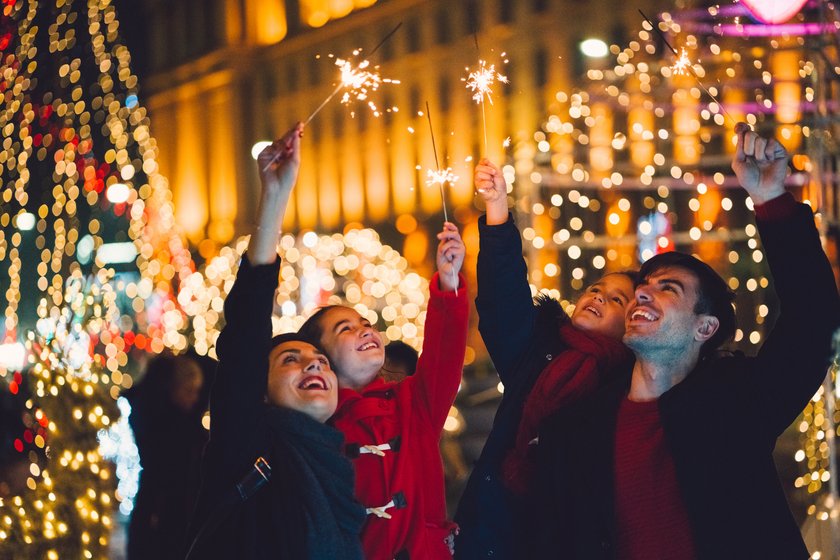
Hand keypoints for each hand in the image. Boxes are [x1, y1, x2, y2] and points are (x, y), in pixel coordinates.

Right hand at [250, 123, 303, 264]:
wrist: (277, 188)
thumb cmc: (288, 178)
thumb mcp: (295, 160)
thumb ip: (295, 146)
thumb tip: (297, 133)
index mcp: (288, 155)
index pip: (291, 141)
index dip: (295, 133)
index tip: (300, 124)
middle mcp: (279, 154)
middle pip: (284, 139)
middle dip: (290, 134)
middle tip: (298, 127)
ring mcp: (270, 155)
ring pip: (276, 143)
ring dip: (281, 147)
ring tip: (284, 156)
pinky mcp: (262, 157)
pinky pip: (268, 148)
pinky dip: (272, 153)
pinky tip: (275, 161)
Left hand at [436, 222, 464, 291]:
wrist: (445, 270)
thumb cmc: (443, 259)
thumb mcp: (442, 246)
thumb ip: (445, 238)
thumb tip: (445, 227)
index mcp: (455, 240)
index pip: (455, 230)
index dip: (451, 226)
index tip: (445, 223)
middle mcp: (459, 243)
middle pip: (454, 234)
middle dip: (446, 233)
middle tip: (438, 236)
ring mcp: (461, 248)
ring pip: (451, 242)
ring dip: (444, 249)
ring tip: (444, 255)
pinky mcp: (461, 253)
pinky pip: (451, 250)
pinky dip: (447, 254)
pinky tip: (449, 259)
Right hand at [474, 159, 508, 224]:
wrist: (500, 194)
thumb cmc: (499, 184)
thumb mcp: (498, 173)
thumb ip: (492, 167)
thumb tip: (486, 161)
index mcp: (484, 170)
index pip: (481, 162)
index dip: (483, 161)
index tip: (487, 161)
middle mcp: (479, 174)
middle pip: (478, 167)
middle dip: (487, 169)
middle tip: (494, 173)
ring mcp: (478, 181)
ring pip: (478, 174)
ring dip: (488, 177)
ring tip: (492, 181)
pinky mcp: (478, 187)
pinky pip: (481, 183)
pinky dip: (488, 184)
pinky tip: (491, 187)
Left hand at [732, 122, 787, 204]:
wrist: (762, 188)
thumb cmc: (748, 179)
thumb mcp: (738, 163)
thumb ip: (739, 147)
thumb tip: (741, 131)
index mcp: (746, 148)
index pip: (744, 132)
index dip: (741, 128)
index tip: (739, 127)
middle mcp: (757, 146)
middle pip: (750, 134)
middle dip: (748, 148)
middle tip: (750, 158)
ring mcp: (769, 147)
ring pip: (760, 140)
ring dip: (758, 154)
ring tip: (761, 163)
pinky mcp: (779, 149)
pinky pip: (771, 142)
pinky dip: (767, 153)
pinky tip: (770, 161)